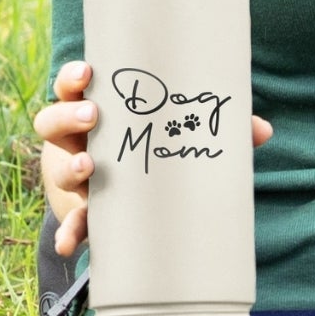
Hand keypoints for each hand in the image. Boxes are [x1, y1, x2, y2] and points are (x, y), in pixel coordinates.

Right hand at [34, 59, 273, 256]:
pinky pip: (70, 224)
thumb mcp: (177, 136)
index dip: (73, 76)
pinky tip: (70, 244)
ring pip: (58, 168)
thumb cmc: (156, 153)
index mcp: (98, 113)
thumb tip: (261, 130)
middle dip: (67, 115)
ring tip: (87, 167)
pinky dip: (68, 234)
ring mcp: (75, 179)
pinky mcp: (82, 214)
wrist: (135, 204)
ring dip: (68, 167)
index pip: (72, 87)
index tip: (87, 71)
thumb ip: (217, 130)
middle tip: (93, 116)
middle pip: (53, 121)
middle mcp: (76, 143)